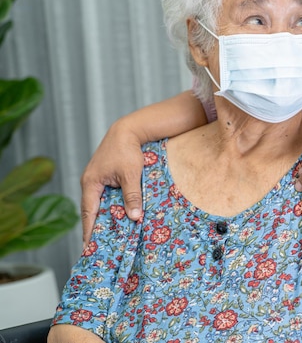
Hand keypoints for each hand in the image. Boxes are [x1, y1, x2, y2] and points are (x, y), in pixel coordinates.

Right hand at [80, 121, 143, 246]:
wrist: (128, 130)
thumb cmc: (127, 150)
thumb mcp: (131, 175)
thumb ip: (132, 196)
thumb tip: (135, 217)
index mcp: (91, 184)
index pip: (88, 214)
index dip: (89, 231)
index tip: (88, 248)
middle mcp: (90, 183)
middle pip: (92, 211)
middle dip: (96, 228)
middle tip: (98, 248)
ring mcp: (97, 180)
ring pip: (100, 204)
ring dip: (105, 218)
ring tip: (109, 238)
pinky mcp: (105, 177)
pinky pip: (106, 197)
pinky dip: (111, 207)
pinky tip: (119, 217)